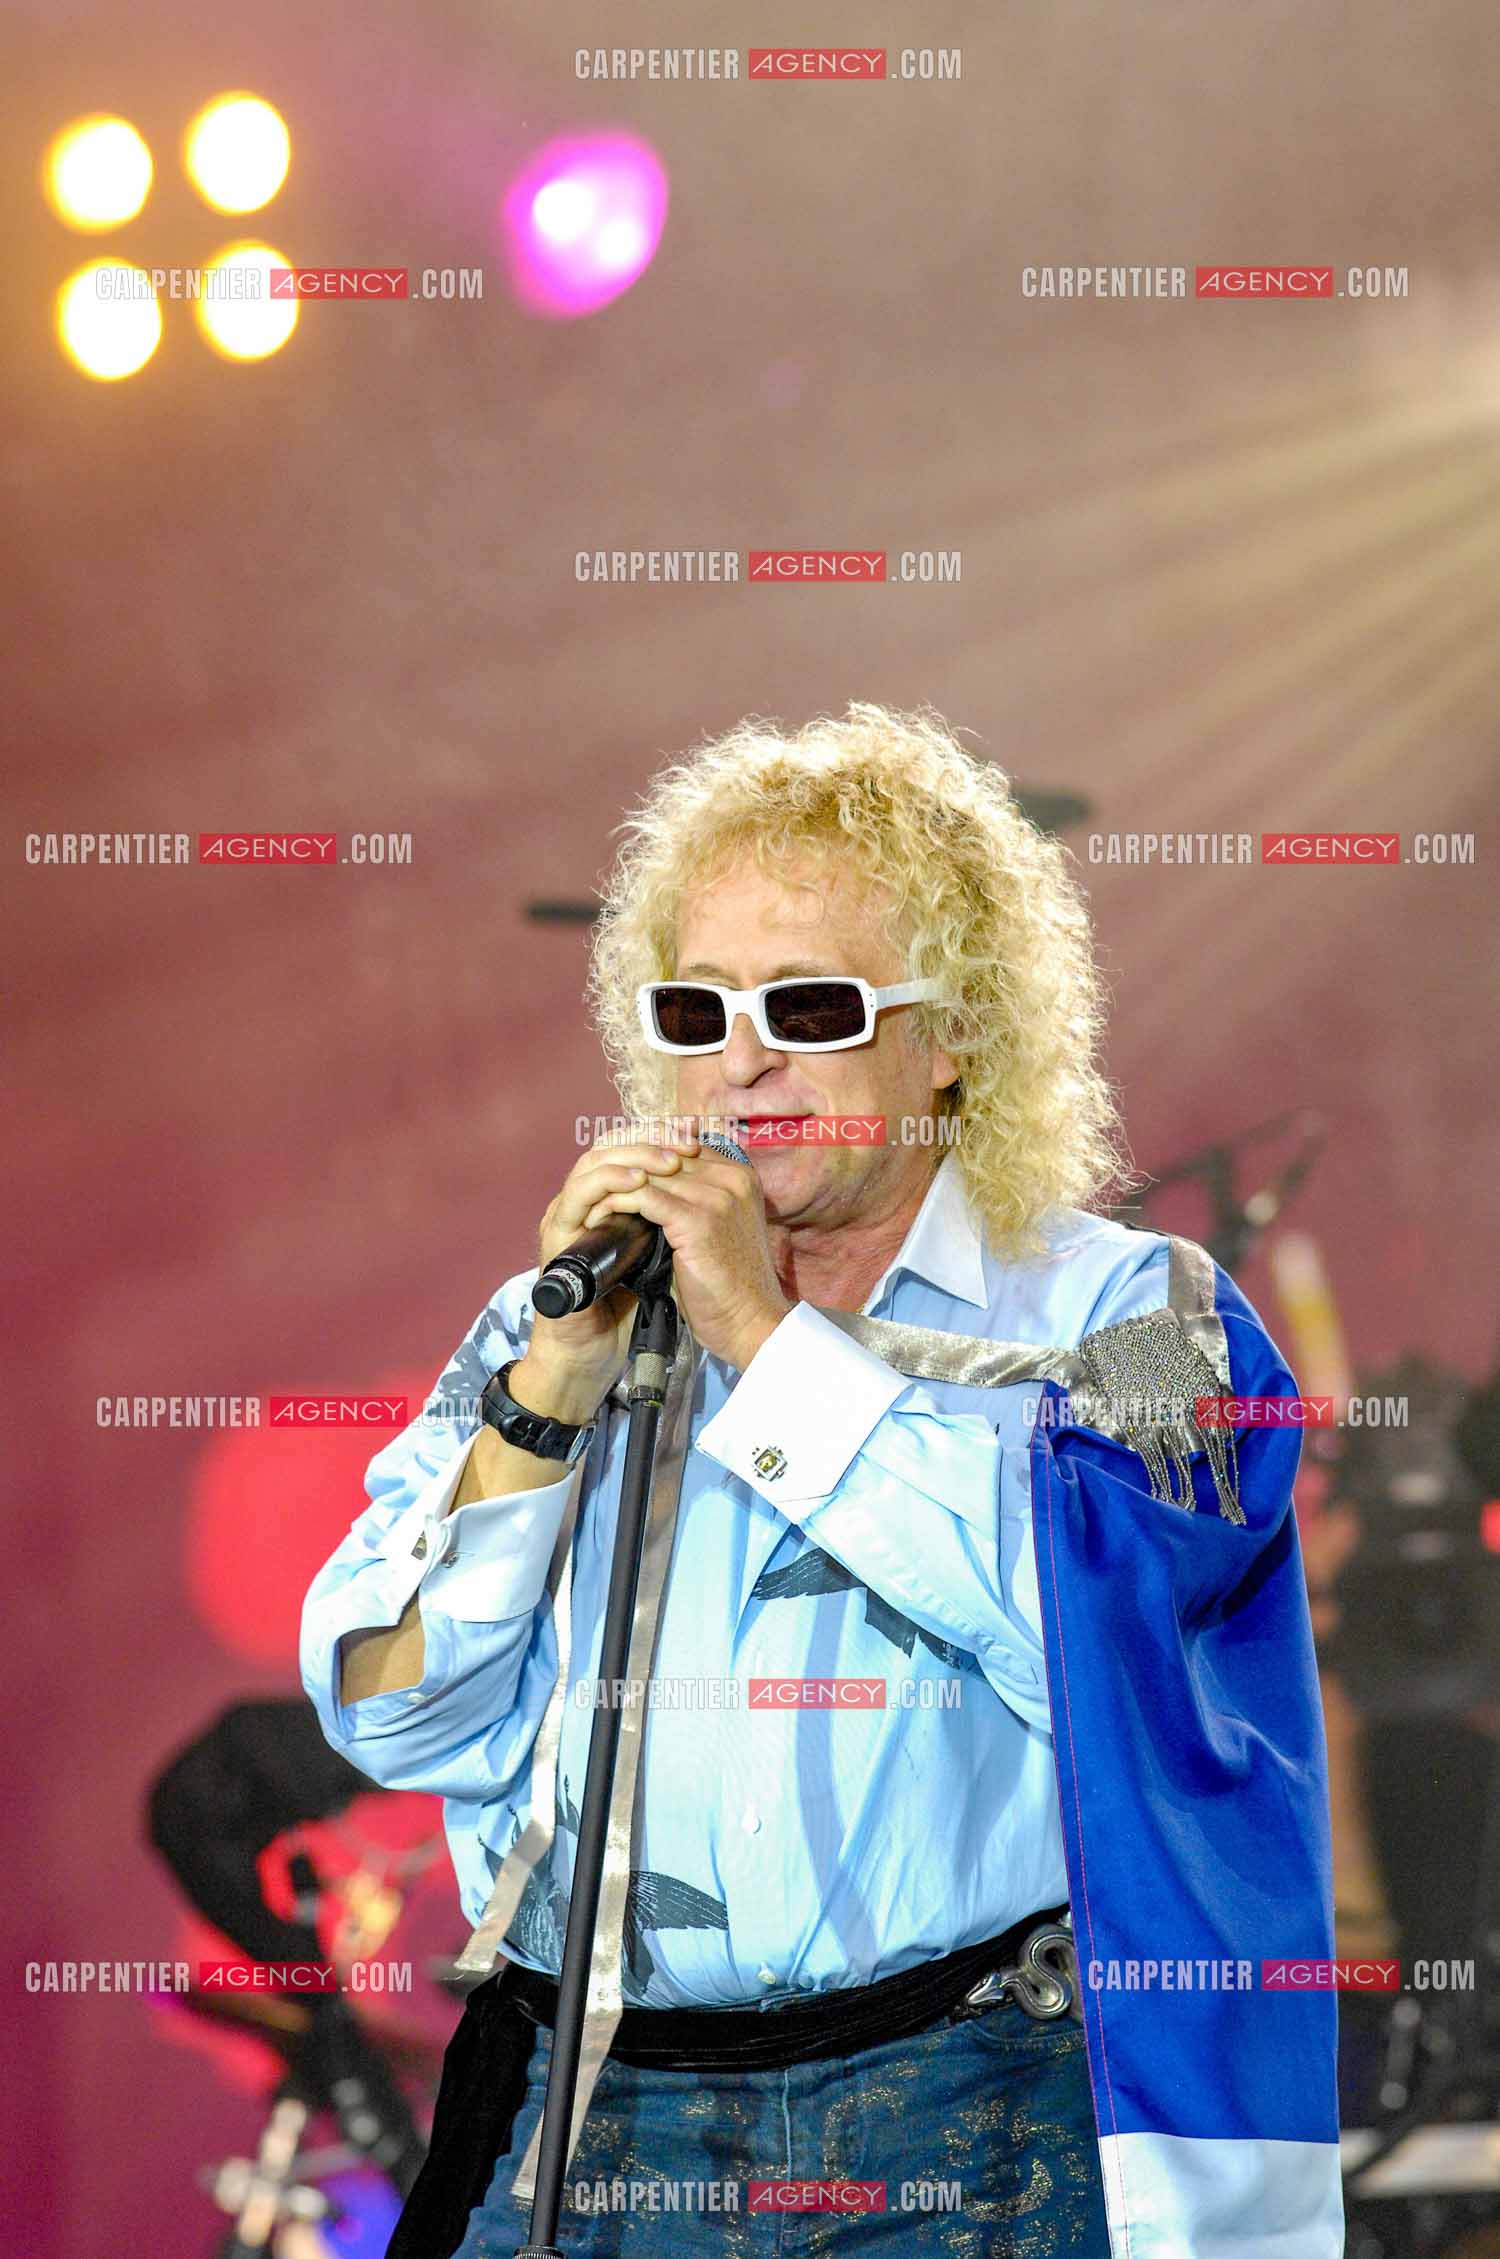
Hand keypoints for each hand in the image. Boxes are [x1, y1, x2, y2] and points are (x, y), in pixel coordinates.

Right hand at [516, 1128, 705, 1419]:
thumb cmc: (627, 1303)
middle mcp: (580, 1201)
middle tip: (684, 1139)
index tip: (694, 1132)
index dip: (659, 1135)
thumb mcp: (658, 1251)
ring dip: (633, 1154)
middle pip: (609, 1145)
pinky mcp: (556, 1235)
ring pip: (592, 1161)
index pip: (625, 1148)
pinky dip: (609, 1181)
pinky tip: (638, 1182)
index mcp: (602, 1200)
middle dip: (650, 1138)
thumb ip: (668, 1218)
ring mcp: (565, 1215)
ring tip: (668, 1159)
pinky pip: (579, 1194)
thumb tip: (708, 1189)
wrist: (594, 1348)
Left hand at [579, 1130, 791, 1370]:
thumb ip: (698, 1201)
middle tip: (593, 1186)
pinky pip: (643, 1197)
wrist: (751, 1322)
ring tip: (590, 1203)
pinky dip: (616, 1203)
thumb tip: (651, 1188)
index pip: (679, 1147)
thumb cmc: (732, 1284)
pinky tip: (599, 1215)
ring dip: (613, 1185)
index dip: (643, 1159)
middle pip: (662, 1155)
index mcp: (740, 1175)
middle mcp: (732, 1177)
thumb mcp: (722, 1228)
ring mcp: (716, 1196)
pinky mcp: (697, 1219)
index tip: (614, 1175)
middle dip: (624, 1169)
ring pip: (648, 1173)